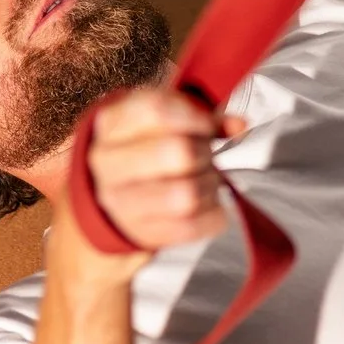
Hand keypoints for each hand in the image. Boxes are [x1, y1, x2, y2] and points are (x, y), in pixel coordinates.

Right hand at [77, 87, 243, 254]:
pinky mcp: (140, 233)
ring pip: (187, 194)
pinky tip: (206, 203)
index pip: (156, 110)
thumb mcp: (158, 123)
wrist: (106, 200)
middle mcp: (108, 163)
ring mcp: (121, 202)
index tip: (207, 124)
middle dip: (205, 152)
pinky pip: (192, 226)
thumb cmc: (140, 152)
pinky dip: (212, 214)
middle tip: (205, 154)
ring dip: (209, 184)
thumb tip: (237, 125)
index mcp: (110, 125)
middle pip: (178, 152)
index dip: (194, 115)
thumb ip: (201, 117)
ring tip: (206, 179)